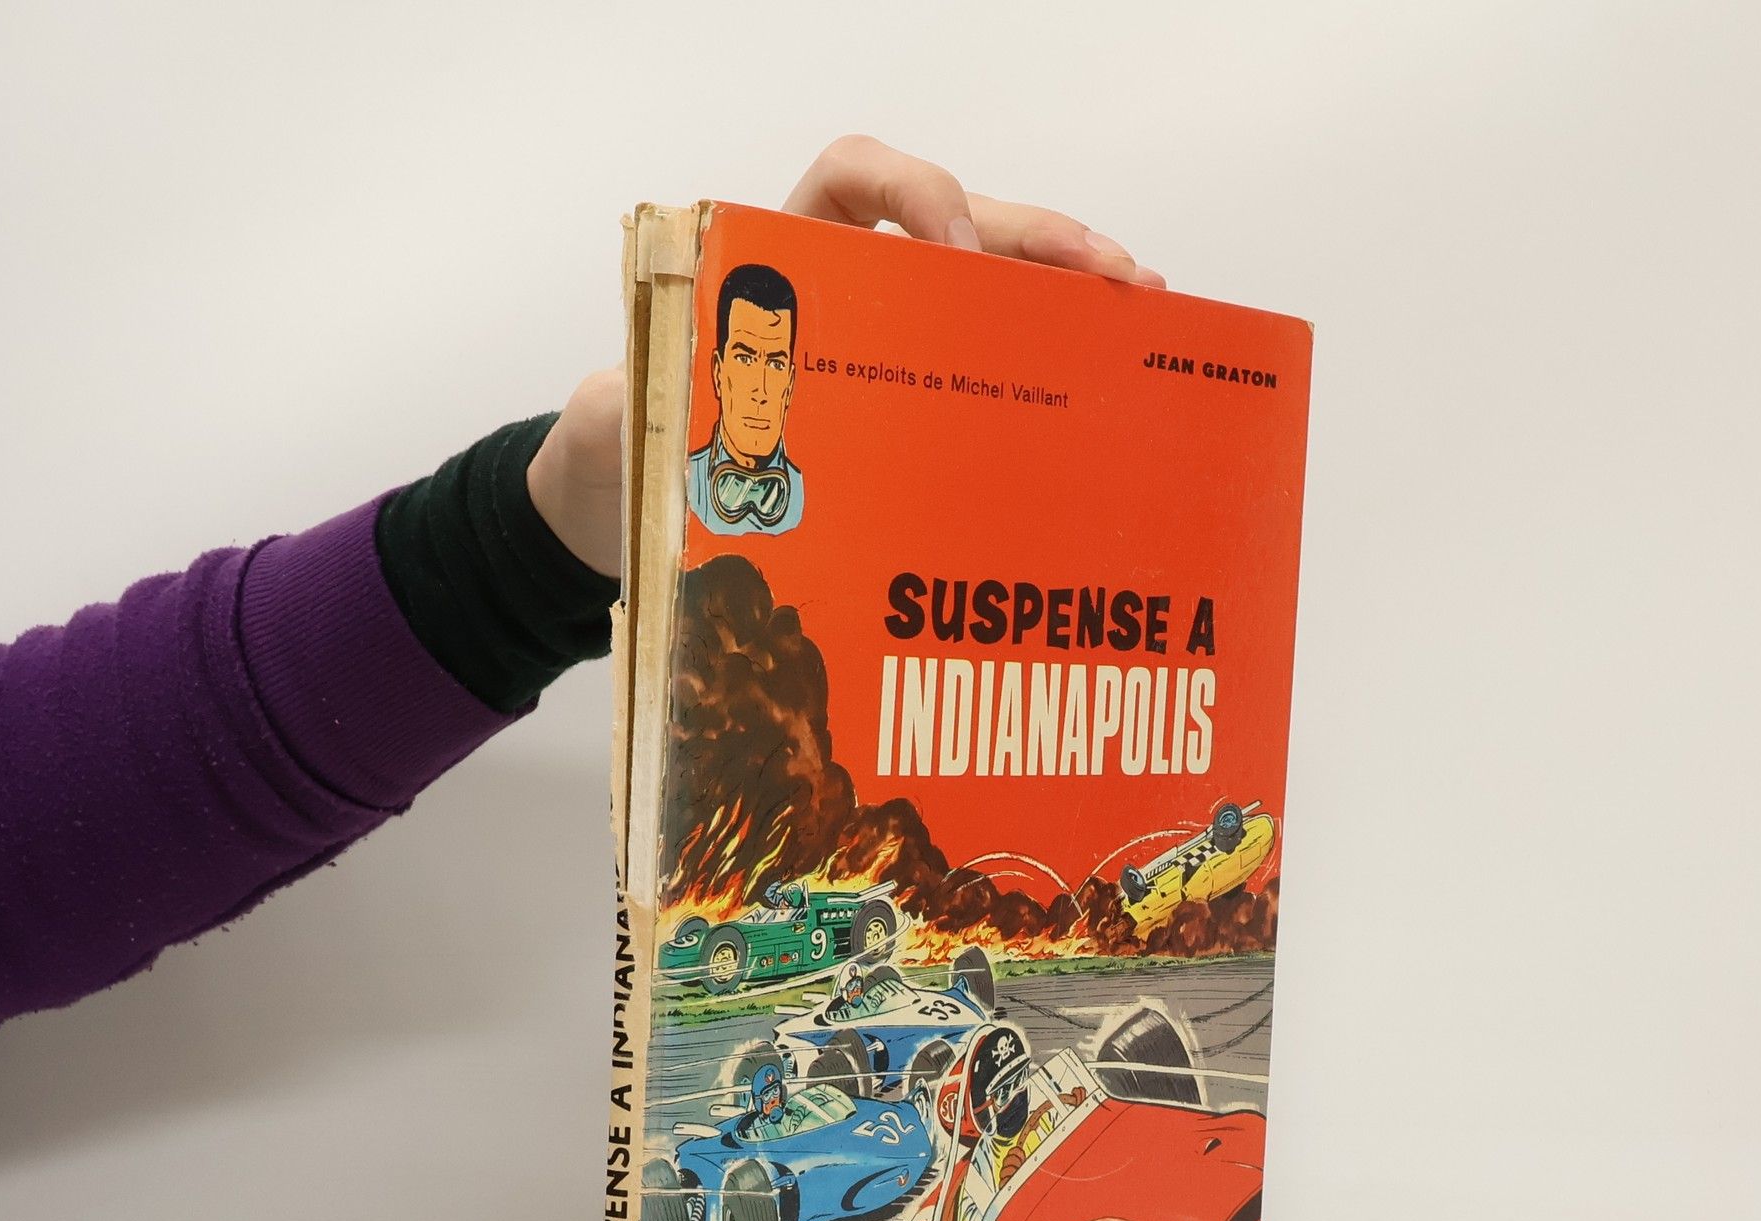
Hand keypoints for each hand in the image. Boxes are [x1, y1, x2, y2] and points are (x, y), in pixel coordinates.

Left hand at [528, 136, 1161, 575]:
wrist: (631, 501)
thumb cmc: (628, 447)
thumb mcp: (616, 420)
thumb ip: (625, 405)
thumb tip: (658, 411)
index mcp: (782, 263)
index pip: (856, 180)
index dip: (915, 194)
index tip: (954, 258)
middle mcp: (852, 286)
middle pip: (961, 225)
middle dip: (1040, 240)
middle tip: (1114, 278)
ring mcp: (897, 341)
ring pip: (995, 287)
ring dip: (1070, 289)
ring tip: (1144, 308)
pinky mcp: (920, 400)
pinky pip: (995, 358)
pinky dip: (1052, 355)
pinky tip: (1109, 373)